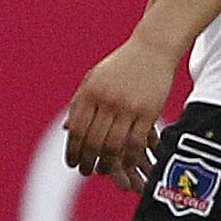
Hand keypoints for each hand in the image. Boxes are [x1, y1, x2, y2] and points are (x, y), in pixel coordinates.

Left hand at [63, 36, 176, 190]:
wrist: (152, 49)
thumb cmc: (121, 66)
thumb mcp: (94, 79)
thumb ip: (81, 103)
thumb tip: (68, 130)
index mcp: (90, 92)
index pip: (77, 129)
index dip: (72, 150)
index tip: (71, 162)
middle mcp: (107, 100)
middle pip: (94, 141)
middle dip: (87, 161)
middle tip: (85, 172)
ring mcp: (128, 107)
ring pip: (114, 145)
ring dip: (107, 163)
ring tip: (103, 171)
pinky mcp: (148, 112)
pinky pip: (137, 142)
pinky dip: (130, 157)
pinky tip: (125, 163)